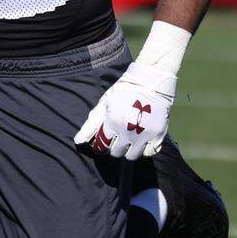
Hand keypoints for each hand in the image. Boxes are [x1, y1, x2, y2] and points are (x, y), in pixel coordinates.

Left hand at [74, 21, 190, 159]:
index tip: (104, 140)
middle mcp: (127, 131)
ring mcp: (144, 134)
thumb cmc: (124, 91)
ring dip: (129, 149)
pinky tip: (142, 138)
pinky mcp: (158, 135)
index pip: (102, 147)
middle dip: (115, 147)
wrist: (151, 81)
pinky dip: (144, 149)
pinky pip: (148, 153)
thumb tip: (78, 141)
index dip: (101, 145)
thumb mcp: (105, 103)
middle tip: (118, 136)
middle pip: (116, 153)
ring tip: (130, 137)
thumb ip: (91, 124)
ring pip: (132, 156)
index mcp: (112, 122)